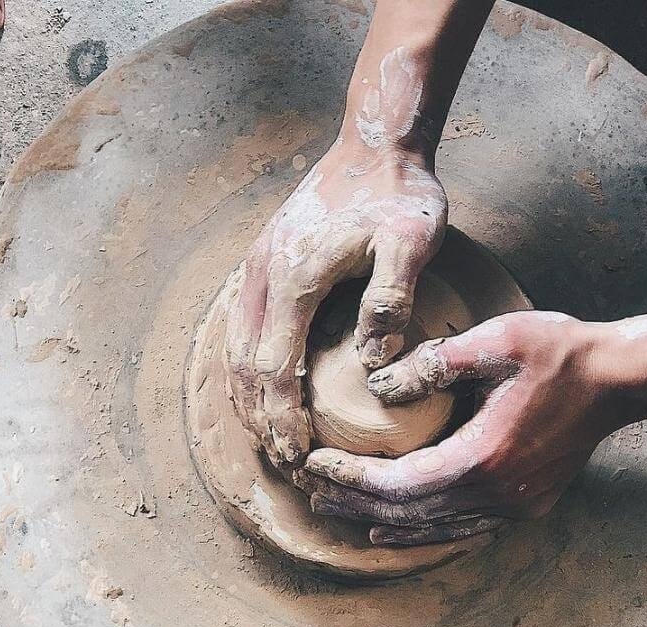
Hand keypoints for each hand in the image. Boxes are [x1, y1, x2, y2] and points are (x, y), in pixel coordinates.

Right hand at [225, 139, 446, 465]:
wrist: (374, 144)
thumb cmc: (398, 194)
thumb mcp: (411, 241)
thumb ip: (391, 299)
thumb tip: (371, 364)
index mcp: (295, 277)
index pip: (278, 367)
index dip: (284, 417)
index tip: (298, 455)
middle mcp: (263, 276)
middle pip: (246, 367)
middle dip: (260, 419)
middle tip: (283, 462)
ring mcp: (257, 268)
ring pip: (235, 350)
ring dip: (246, 398)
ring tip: (266, 437)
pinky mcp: (263, 264)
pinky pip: (241, 329)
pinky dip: (245, 369)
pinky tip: (259, 389)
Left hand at [295, 311, 630, 544]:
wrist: (620, 379)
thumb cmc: (560, 354)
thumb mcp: (497, 341)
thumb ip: (433, 363)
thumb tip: (377, 387)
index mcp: (483, 457)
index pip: (398, 482)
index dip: (351, 477)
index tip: (314, 462)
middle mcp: (496, 494)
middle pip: (409, 513)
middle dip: (356, 504)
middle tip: (312, 492)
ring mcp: (513, 505)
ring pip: (433, 528)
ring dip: (383, 522)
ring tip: (341, 514)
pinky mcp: (524, 503)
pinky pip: (460, 527)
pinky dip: (422, 528)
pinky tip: (397, 527)